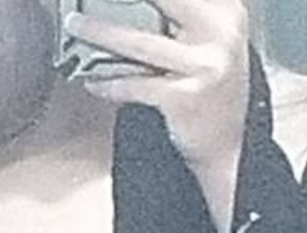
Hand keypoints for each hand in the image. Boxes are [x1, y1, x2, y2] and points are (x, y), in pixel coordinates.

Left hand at [63, 0, 250, 170]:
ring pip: (139, 42)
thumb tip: (123, 5)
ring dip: (99, 32)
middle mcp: (220, 31)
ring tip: (76, 24)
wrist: (230, 145)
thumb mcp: (207, 40)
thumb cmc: (211, 88)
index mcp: (224, 9)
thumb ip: (179, 14)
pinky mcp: (186, 98)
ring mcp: (204, 65)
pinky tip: (94, 80)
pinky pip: (136, 85)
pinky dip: (110, 83)